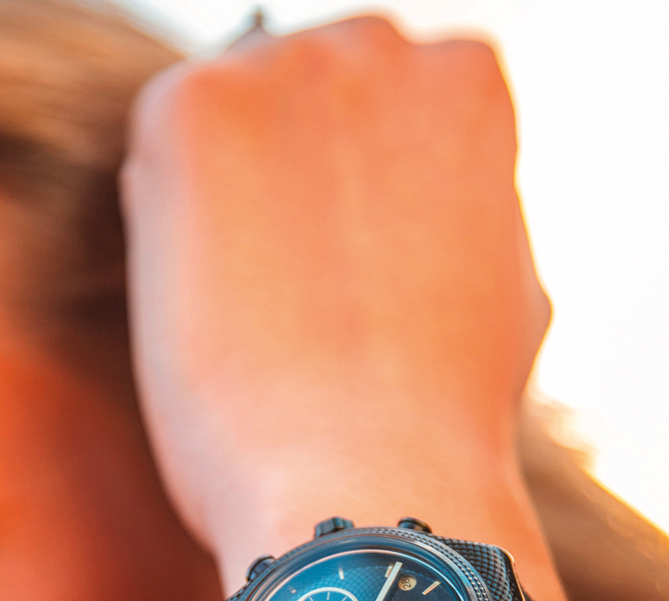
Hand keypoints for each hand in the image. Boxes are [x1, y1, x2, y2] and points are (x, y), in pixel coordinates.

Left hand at [124, 16, 553, 597]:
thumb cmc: (440, 417)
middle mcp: (380, 46)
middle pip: (307, 96)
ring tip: (264, 310)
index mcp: (466, 85)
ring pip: (233, 122)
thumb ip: (468, 209)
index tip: (358, 275)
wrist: (367, 486)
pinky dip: (173, 221)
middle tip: (304, 293)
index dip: (363, 199)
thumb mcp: (505, 288)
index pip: (387, 106)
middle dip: (298, 176)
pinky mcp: (191, 112)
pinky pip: (162, 150)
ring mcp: (284, 67)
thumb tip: (432, 191)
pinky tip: (217, 300)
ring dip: (235, 199)